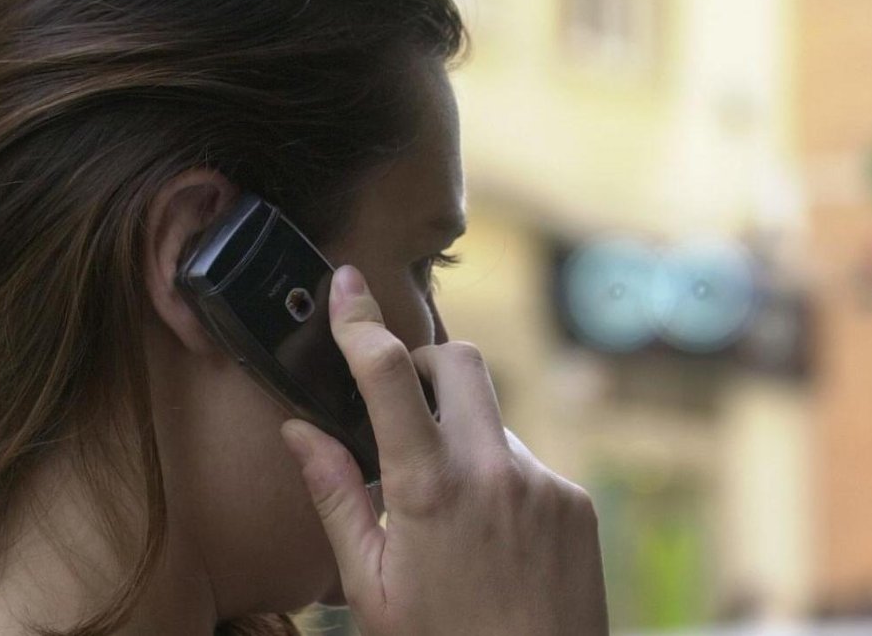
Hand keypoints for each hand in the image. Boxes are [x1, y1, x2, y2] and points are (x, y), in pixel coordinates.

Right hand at [280, 265, 608, 634]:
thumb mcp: (369, 585)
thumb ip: (335, 497)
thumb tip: (297, 433)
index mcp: (428, 490)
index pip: (386, 375)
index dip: (360, 321)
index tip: (346, 285)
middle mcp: (492, 471)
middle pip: (458, 360)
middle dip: (422, 364)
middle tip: (398, 407)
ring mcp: (542, 482)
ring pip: (492, 416)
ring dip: (460, 435)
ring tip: (446, 511)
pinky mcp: (574, 500)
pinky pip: (525, 459)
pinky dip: (496, 475)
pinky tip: (487, 534)